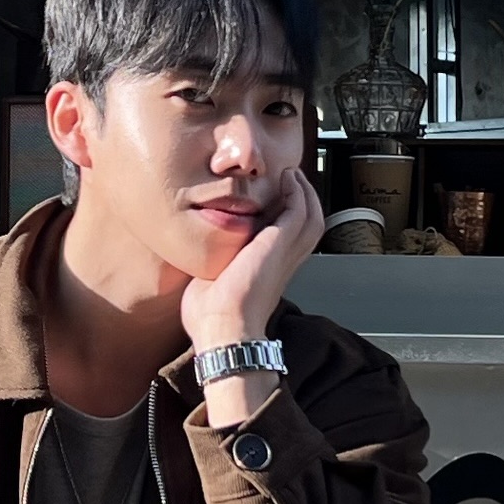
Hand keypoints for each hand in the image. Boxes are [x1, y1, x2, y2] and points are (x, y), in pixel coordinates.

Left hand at [181, 167, 322, 422]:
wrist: (222, 330)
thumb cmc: (211, 318)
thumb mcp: (213, 280)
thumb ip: (212, 262)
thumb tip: (193, 251)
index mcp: (268, 270)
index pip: (287, 237)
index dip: (285, 215)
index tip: (275, 197)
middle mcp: (283, 262)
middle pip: (308, 223)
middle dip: (302, 198)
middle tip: (291, 177)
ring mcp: (284, 253)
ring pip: (310, 215)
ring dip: (303, 192)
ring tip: (291, 173)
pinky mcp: (279, 244)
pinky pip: (299, 211)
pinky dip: (296, 192)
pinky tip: (287, 179)